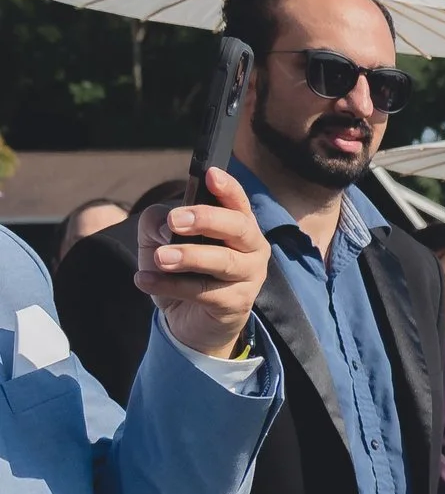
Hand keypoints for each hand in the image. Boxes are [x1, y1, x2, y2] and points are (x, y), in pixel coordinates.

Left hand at [135, 166, 268, 358]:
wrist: (186, 319)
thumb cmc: (180, 270)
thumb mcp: (159, 238)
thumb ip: (158, 222)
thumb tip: (165, 227)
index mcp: (237, 223)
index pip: (237, 201)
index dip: (227, 187)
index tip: (210, 174)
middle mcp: (251, 247)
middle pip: (238, 227)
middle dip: (206, 219)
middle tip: (174, 221)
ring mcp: (249, 276)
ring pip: (224, 260)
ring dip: (189, 256)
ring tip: (160, 257)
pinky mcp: (237, 304)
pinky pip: (204, 292)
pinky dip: (171, 286)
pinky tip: (144, 281)